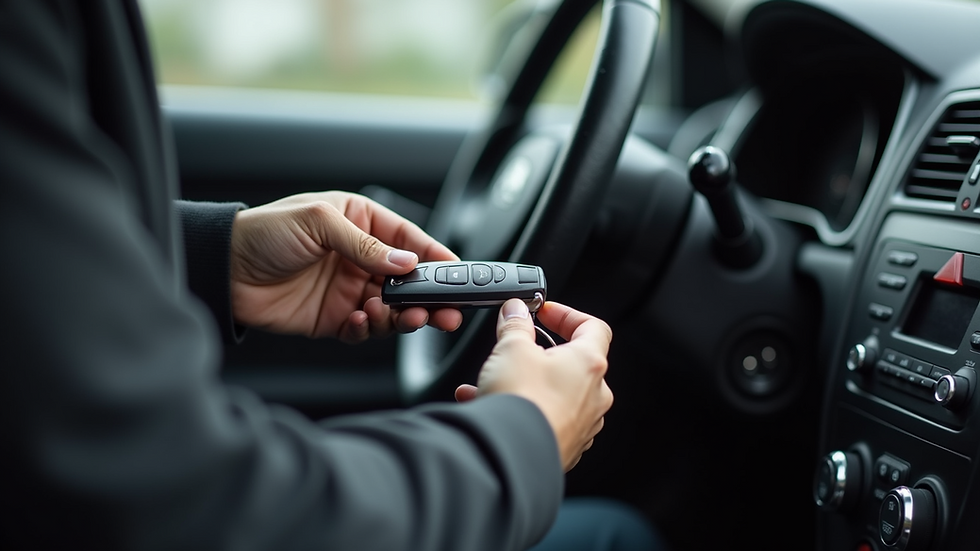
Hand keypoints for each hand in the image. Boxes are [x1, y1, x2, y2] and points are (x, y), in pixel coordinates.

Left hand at [229, 191, 462, 341]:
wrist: (224, 271)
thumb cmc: (264, 233)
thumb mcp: (318, 223)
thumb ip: (366, 246)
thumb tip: (406, 264)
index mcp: (360, 223)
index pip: (409, 241)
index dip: (435, 257)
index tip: (456, 274)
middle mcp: (360, 258)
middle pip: (409, 281)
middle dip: (430, 297)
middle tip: (446, 312)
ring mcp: (349, 290)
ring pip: (393, 308)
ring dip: (402, 316)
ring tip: (403, 318)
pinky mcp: (335, 319)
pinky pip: (365, 330)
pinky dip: (368, 330)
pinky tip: (359, 322)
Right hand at [455, 300, 613, 471]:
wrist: (513, 457)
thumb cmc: (522, 402)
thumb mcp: (511, 348)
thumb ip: (515, 324)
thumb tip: (516, 311)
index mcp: (589, 364)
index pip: (593, 327)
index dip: (567, 315)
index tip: (544, 314)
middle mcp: (594, 396)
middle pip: (570, 364)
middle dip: (537, 356)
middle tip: (513, 351)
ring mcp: (582, 426)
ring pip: (551, 395)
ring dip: (522, 385)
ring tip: (488, 383)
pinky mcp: (564, 448)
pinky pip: (542, 420)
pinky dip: (520, 411)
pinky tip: (486, 407)